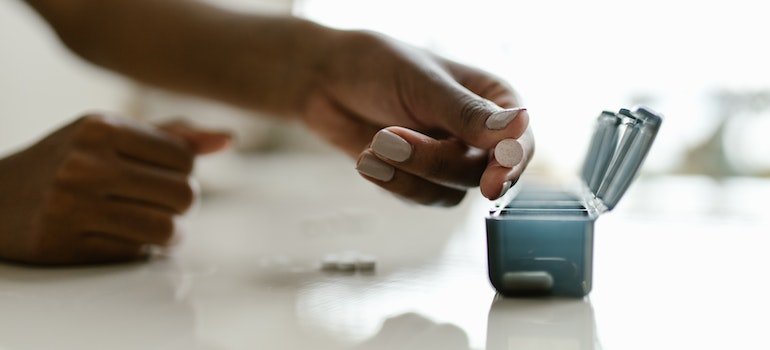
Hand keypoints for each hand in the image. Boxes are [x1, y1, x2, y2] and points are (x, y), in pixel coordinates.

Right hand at [0, 113, 230, 264]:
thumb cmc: (67, 160)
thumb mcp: (111, 134)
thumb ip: (171, 136)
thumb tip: (228, 139)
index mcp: (101, 128)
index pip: (184, 158)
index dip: (185, 172)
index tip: (166, 176)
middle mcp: (85, 164)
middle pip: (183, 195)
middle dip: (182, 204)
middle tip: (166, 204)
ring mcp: (72, 206)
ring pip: (166, 228)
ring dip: (172, 233)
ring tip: (160, 226)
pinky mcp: (65, 244)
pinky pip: (135, 253)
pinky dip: (141, 248)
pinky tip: (126, 236)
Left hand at [302, 30, 533, 205]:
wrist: (326, 80)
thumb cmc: (378, 66)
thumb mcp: (424, 84)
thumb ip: (467, 114)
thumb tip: (516, 130)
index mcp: (493, 99)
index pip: (518, 142)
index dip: (510, 165)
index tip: (493, 184)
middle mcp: (479, 134)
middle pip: (481, 173)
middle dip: (432, 160)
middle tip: (387, 137)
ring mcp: (450, 159)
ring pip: (450, 192)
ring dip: (408, 173)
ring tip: (373, 142)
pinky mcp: (421, 179)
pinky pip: (420, 197)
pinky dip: (392, 181)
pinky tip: (366, 158)